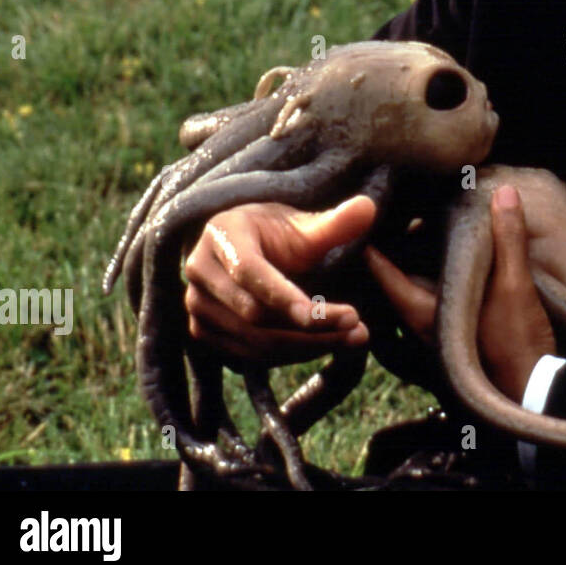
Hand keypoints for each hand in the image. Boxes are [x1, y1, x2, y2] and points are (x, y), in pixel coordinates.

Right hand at [183, 196, 375, 364]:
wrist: (245, 247)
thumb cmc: (277, 233)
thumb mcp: (305, 225)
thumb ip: (336, 222)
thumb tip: (368, 208)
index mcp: (222, 234)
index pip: (250, 271)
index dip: (287, 296)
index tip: (331, 314)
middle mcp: (199, 271)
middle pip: (255, 314)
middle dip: (311, 328)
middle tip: (359, 328)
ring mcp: (196, 304)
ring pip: (254, 340)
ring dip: (308, 346)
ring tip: (354, 339)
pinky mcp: (203, 331)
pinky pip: (248, 354)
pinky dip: (290, 355)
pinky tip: (324, 344)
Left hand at [367, 184, 555, 399]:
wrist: (535, 392)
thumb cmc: (516, 343)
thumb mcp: (514, 286)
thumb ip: (508, 240)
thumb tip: (505, 193)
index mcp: (424, 312)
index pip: (384, 271)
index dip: (374, 242)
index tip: (369, 214)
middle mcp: (423, 325)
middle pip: (397, 279)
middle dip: (397, 248)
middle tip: (397, 212)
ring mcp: (438, 335)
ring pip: (416, 292)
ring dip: (418, 265)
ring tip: (423, 230)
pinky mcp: (455, 340)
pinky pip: (435, 302)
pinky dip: (435, 280)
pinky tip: (449, 263)